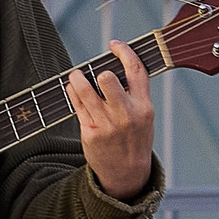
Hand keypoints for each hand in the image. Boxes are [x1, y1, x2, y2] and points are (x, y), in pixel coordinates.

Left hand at [66, 41, 154, 201]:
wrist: (127, 174)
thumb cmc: (135, 140)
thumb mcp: (145, 117)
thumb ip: (135, 94)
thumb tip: (115, 66)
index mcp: (144, 107)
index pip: (136, 71)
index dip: (124, 52)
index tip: (114, 44)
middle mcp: (126, 114)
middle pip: (107, 78)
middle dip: (99, 72)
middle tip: (96, 73)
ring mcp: (107, 124)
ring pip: (86, 89)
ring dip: (78, 78)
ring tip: (76, 76)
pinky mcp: (90, 132)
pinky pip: (77, 104)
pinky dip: (72, 92)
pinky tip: (73, 89)